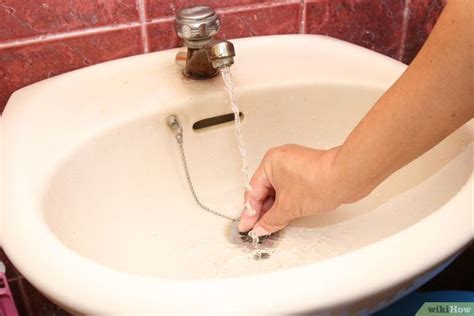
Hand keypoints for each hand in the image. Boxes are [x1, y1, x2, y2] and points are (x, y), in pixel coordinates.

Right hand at [239, 144, 359, 235]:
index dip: (249, 212)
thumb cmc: (319, 182)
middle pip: (265, 190)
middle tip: (258, 229)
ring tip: (271, 225)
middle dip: (262, 211)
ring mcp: (294, 165)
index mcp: (270, 162)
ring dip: (274, 209)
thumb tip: (261, 228)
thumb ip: (270, 221)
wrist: (346, 178)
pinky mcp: (306, 172)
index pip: (253, 191)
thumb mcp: (288, 207)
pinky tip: (284, 216)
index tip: (247, 227)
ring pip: (278, 190)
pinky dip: (286, 203)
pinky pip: (290, 189)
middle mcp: (280, 160)